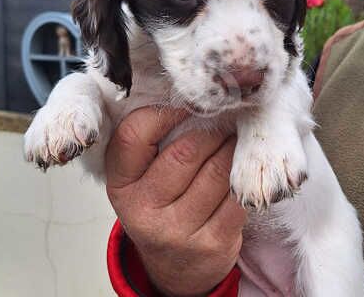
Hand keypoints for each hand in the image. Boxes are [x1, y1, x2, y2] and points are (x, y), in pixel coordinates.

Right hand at [105, 107, 246, 295]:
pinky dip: (244, 176)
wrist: (175, 266)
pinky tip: (244, 168)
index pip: (134, 135)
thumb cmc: (160, 206)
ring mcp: (177, 230)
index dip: (164, 112)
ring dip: (233, 147)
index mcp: (120, 184)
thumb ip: (151, 142)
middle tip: (225, 117)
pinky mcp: (212, 242)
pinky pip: (237, 195)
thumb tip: (193, 97)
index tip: (186, 104)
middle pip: (186, 151)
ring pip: (218, 170)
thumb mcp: (140, 178)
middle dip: (211, 129)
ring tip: (236, 137)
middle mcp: (143, 209)